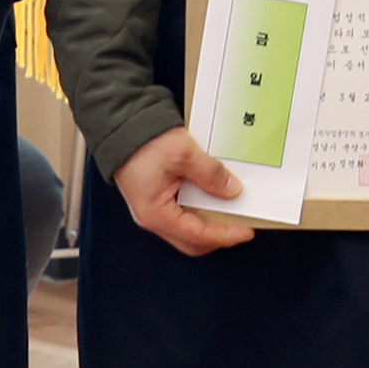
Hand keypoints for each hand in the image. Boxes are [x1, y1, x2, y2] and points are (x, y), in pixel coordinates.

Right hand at [111, 125, 254, 256]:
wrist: (122, 126)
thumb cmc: (143, 142)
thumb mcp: (184, 154)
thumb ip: (211, 174)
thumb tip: (232, 190)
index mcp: (156, 214)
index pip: (197, 235)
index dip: (225, 235)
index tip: (245, 231)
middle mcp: (153, 218)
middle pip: (192, 240)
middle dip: (219, 236)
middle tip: (242, 225)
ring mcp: (154, 210)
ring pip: (188, 228)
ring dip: (211, 222)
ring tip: (232, 211)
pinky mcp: (157, 200)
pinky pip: (183, 214)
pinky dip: (201, 210)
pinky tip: (214, 198)